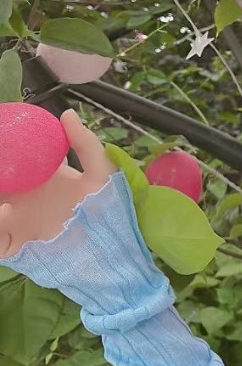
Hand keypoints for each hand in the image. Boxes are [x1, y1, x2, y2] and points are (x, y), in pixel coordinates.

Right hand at [0, 108, 115, 258]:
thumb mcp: (101, 174)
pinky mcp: (10, 245)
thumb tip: (68, 114)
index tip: (6, 132)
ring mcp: (12, 220)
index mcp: (38, 176)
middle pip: (0, 177)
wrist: (108, 251)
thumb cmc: (106, 211)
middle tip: (2, 166)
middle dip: (0, 169)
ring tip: (3, 194)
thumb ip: (86, 144)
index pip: (12, 156)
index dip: (8, 144)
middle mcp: (21, 195)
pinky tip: (5, 211)